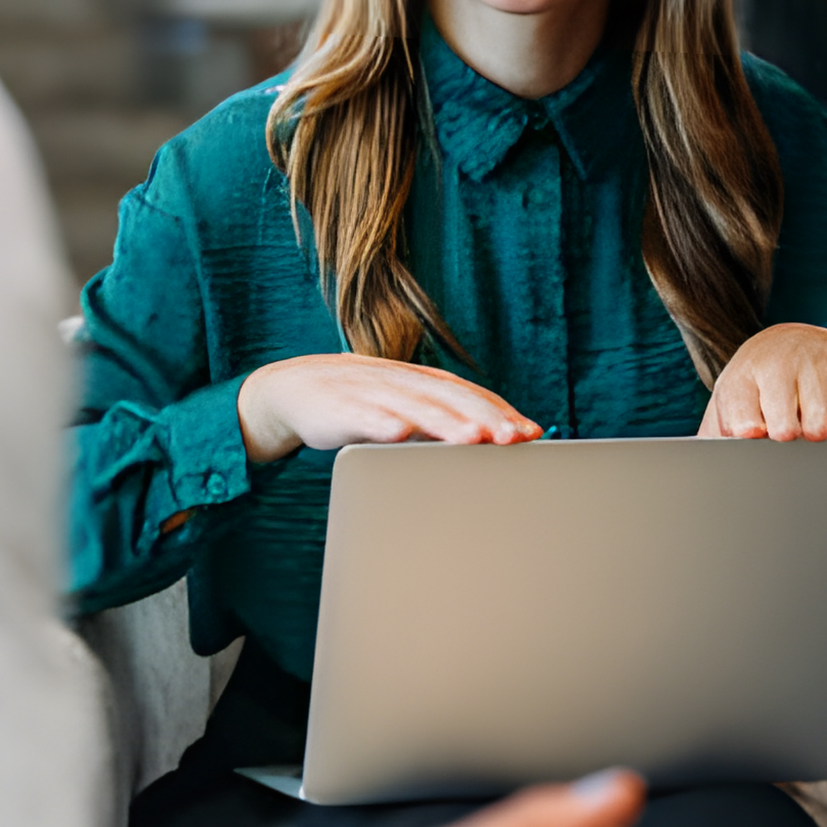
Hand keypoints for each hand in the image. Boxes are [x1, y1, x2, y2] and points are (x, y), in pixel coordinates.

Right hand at [237, 353, 541, 462]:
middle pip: (452, 399)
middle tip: (513, 439)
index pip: (473, 395)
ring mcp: (374, 393)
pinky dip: (384, 422)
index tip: (531, 434)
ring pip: (416, 406)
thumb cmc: (364, 404)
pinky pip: (365, 415)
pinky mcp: (341, 408)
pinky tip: (401, 434)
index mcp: (425, 383)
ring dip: (446, 422)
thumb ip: (446, 421)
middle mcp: (405, 383)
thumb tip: (495, 443)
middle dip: (486, 418)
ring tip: (474, 438)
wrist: (295, 390)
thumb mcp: (408, 408)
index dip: (502, 413)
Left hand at [698, 324, 826, 442]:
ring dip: (815, 435)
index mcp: (742, 378)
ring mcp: (814, 367)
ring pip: (818, 426)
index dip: (749, 434)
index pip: (743, 417)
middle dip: (785, 440)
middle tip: (783, 433)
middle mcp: (778, 367)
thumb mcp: (731, 399)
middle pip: (783, 428)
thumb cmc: (757, 383)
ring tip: (808, 426)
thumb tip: (699, 472)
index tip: (754, 436)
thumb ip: (713, 434)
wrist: (794, 338)